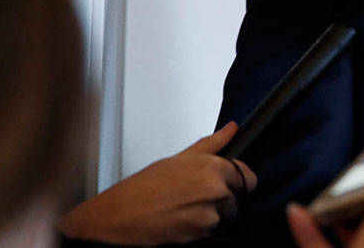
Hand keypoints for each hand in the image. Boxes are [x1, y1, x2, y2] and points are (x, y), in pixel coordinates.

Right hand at [57, 121, 256, 244]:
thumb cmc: (141, 190)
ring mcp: (210, 215)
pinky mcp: (202, 235)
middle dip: (222, 197)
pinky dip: (200, 227)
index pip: (246, 175)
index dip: (235, 180)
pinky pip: (212, 230)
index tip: (226, 182)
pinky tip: (180, 220)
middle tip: (194, 197)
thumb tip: (231, 129)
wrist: (116, 220)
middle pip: (236, 197)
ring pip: (225, 215)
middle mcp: (215, 190)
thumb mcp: (176, 160)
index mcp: (210, 167)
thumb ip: (210, 145)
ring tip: (183, 208)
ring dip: (210, 213)